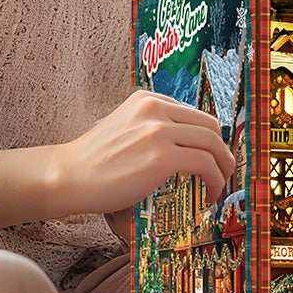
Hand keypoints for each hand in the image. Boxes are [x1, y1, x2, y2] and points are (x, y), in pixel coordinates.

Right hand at [49, 88, 235, 219]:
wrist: (69, 176)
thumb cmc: (93, 161)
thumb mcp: (124, 128)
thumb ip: (150, 128)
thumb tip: (181, 147)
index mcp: (147, 99)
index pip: (193, 114)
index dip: (208, 137)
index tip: (212, 155)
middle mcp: (156, 108)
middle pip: (209, 125)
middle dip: (221, 149)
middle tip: (223, 169)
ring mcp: (160, 131)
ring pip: (212, 143)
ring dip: (223, 166)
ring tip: (220, 183)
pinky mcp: (162, 156)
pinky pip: (205, 164)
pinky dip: (214, 179)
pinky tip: (209, 193)